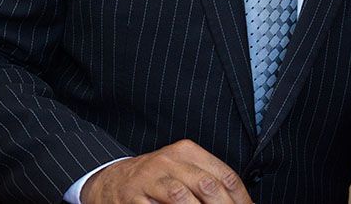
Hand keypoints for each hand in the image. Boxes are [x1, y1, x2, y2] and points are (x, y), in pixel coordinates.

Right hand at [80, 139, 252, 203]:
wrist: (110, 180)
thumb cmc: (156, 177)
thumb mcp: (182, 169)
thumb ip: (208, 180)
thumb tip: (239, 201)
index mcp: (187, 151)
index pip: (224, 175)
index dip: (240, 198)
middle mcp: (169, 160)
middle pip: (207, 185)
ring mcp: (149, 178)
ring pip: (181, 197)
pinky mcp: (132, 197)